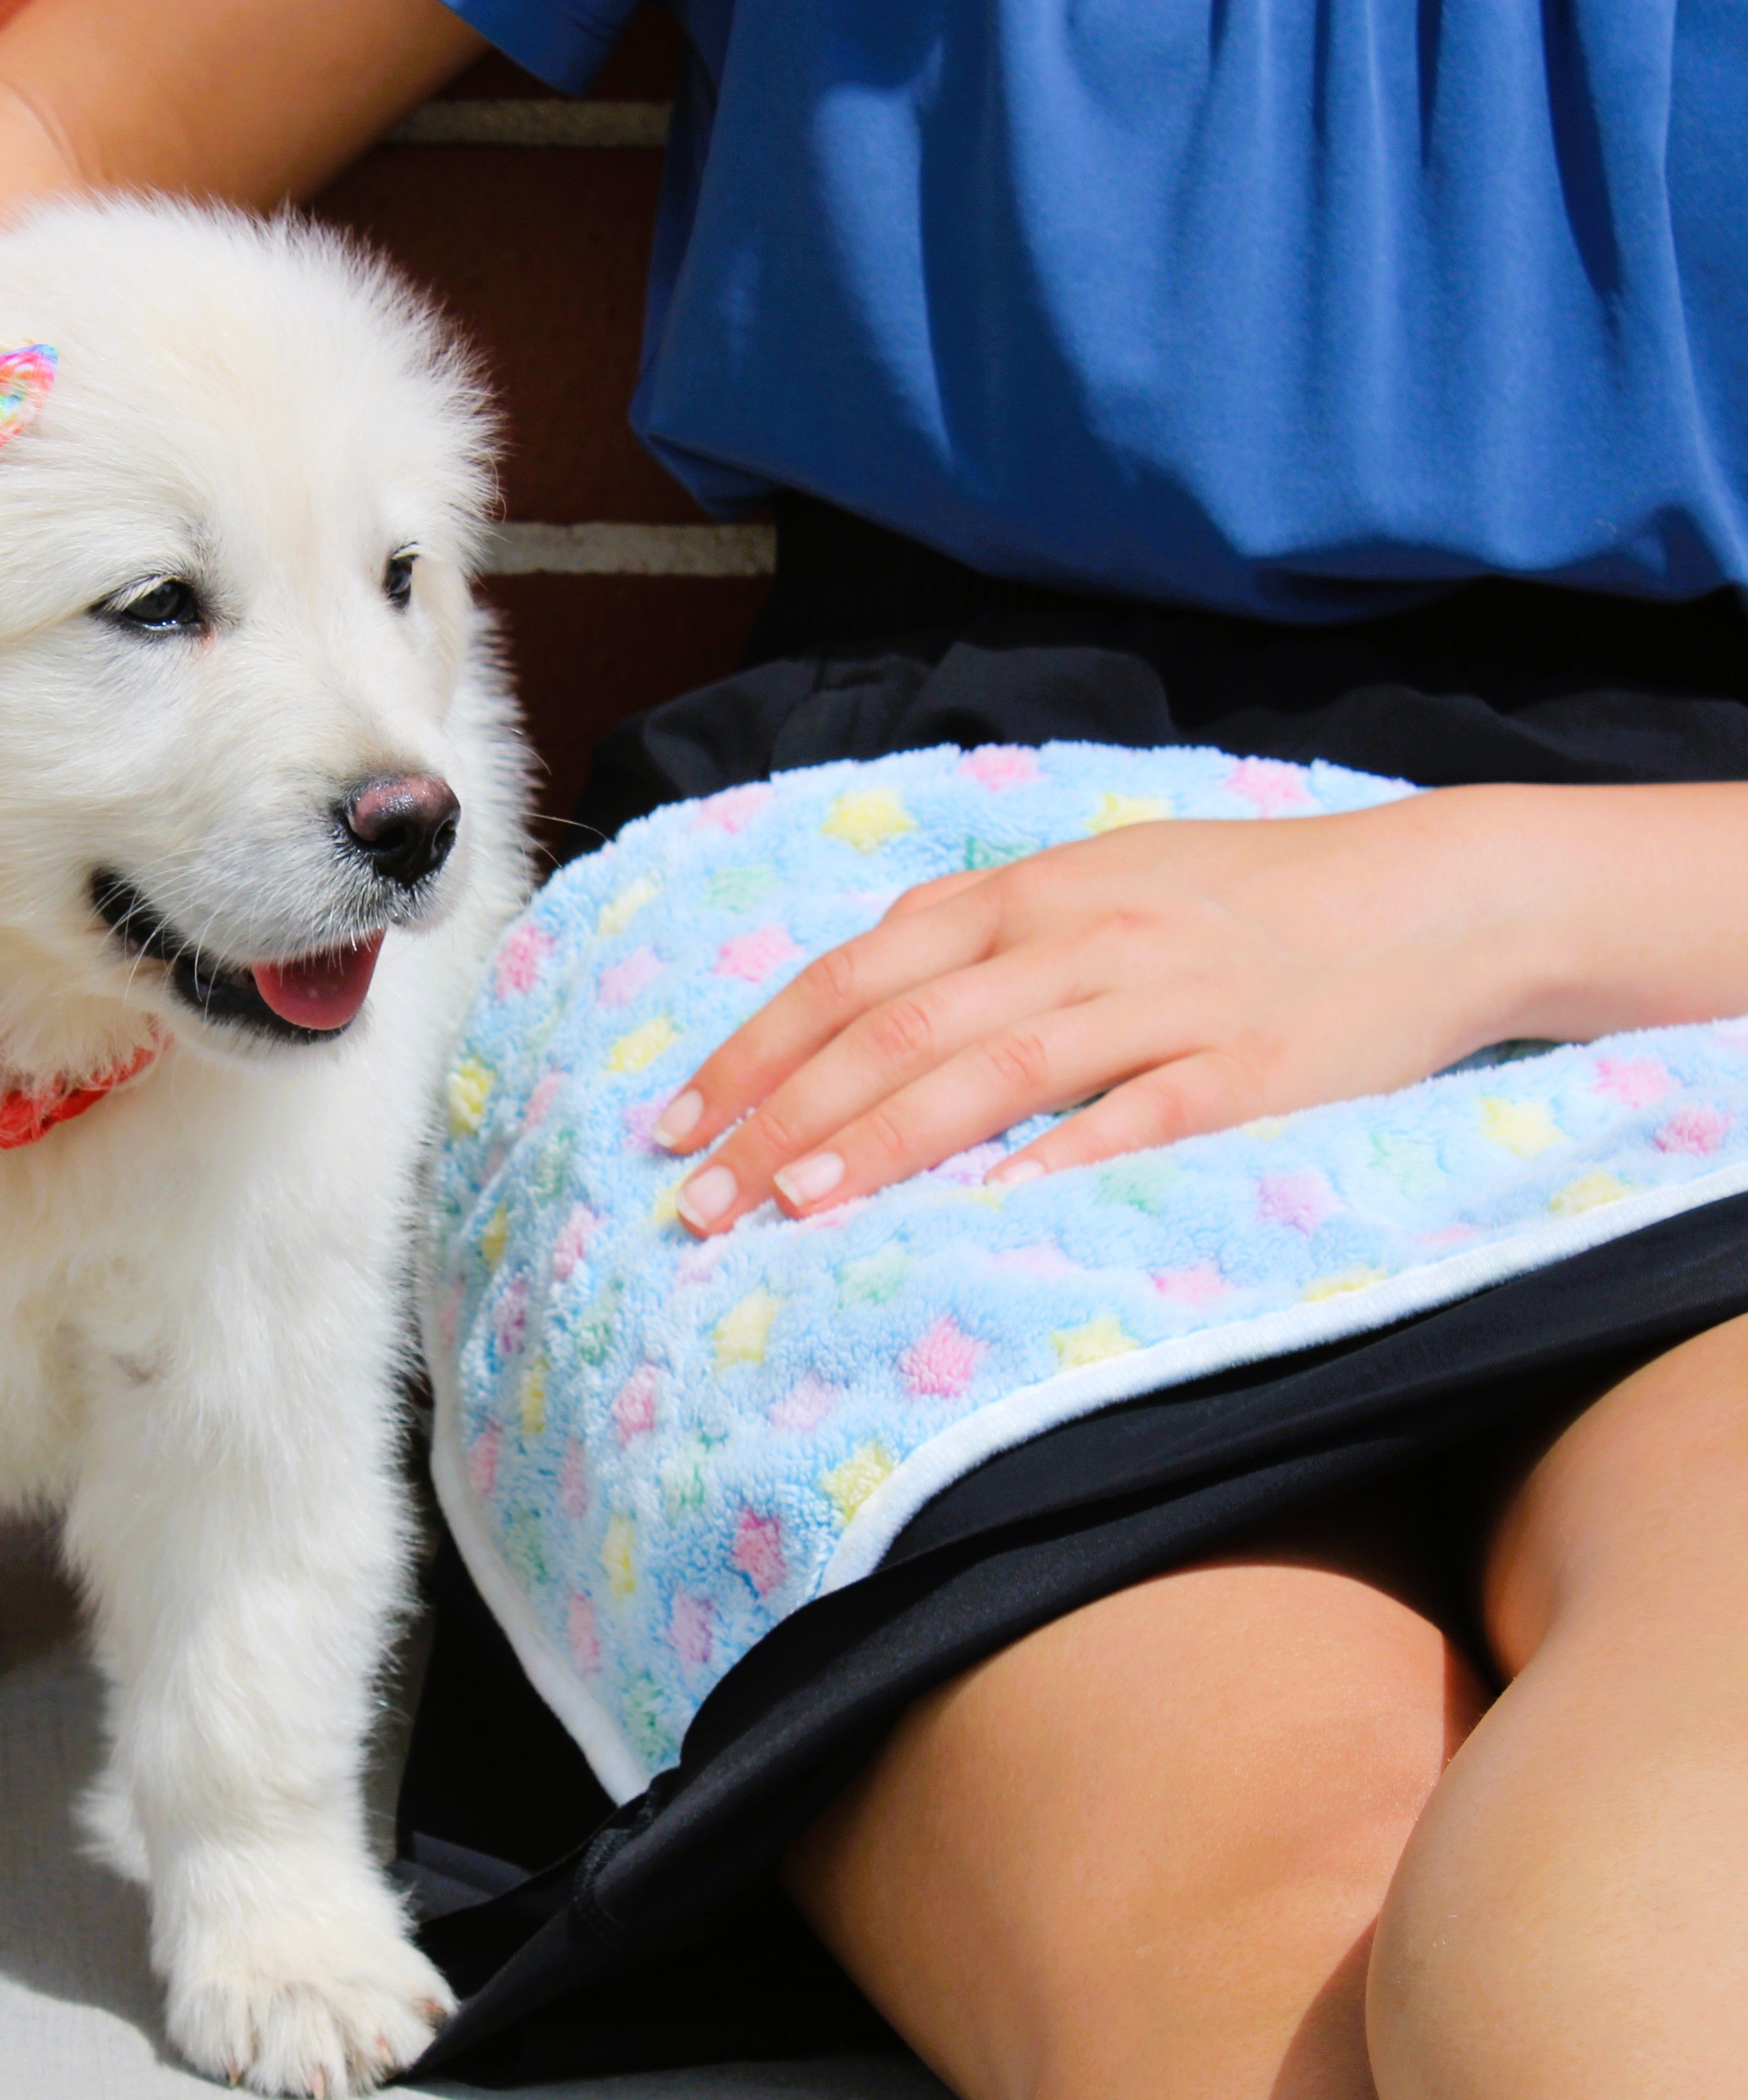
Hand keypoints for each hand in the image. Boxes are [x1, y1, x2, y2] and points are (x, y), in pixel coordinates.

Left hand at [657, 789, 1537, 1232]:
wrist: (1431, 897)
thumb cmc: (1243, 897)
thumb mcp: (1097, 879)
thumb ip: (979, 929)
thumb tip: (864, 981)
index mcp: (1027, 895)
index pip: (852, 975)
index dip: (754, 1050)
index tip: (674, 1124)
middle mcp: (1076, 940)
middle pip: (895, 1029)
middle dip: (780, 1115)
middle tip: (697, 1200)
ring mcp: (1160, 1004)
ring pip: (989, 1073)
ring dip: (879, 1141)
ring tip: (790, 1204)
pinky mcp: (1246, 1073)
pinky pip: (1132, 1121)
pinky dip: (1050, 1165)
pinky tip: (977, 1214)